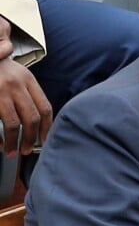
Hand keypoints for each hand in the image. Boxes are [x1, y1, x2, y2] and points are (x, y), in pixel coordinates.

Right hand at [0, 18, 51, 155]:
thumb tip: (42, 121)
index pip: (45, 107)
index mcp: (27, 79)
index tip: (45, 140)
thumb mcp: (18, 74)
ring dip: (15, 142)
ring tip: (14, 151)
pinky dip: (0, 137)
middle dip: (32, 138)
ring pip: (14, 124)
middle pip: (32, 118)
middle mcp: (15, 84)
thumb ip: (29, 93)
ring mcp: (0, 91)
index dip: (47, 127)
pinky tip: (1, 143)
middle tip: (28, 150)